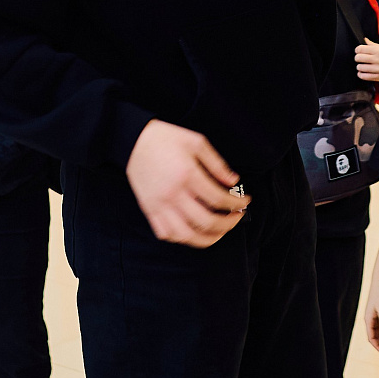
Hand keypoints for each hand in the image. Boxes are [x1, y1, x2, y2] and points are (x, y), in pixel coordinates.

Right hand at [125, 120, 249, 247]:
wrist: (133, 140)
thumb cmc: (165, 138)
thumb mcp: (196, 142)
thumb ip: (217, 163)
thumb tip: (233, 181)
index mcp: (187, 175)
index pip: (219, 199)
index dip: (236, 203)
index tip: (245, 201)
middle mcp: (173, 194)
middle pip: (206, 221)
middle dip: (228, 224)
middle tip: (237, 218)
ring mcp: (160, 206)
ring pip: (187, 235)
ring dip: (208, 238)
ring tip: (220, 232)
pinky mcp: (149, 210)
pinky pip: (166, 234)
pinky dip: (182, 238)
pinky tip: (193, 232)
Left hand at [355, 42, 378, 82]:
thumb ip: (372, 44)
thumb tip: (365, 39)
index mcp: (378, 50)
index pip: (360, 49)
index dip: (357, 50)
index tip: (358, 51)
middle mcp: (377, 59)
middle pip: (358, 58)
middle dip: (357, 58)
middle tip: (359, 58)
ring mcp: (377, 68)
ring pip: (360, 67)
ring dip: (359, 67)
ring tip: (362, 66)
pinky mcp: (377, 77)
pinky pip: (364, 76)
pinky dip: (361, 74)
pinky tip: (362, 72)